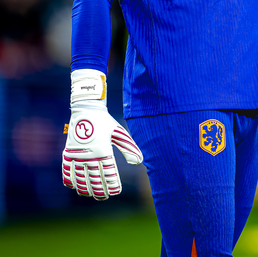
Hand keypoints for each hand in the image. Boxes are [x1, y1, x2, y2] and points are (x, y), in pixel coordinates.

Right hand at [62, 69, 142, 199]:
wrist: (87, 110)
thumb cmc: (106, 122)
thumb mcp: (120, 133)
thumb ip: (129, 148)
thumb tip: (139, 162)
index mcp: (103, 150)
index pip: (109, 173)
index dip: (112, 185)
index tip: (116, 191)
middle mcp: (89, 155)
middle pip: (94, 179)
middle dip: (100, 191)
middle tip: (105, 197)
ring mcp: (77, 155)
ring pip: (80, 179)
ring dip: (86, 189)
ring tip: (92, 195)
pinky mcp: (68, 153)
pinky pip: (67, 172)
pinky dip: (71, 181)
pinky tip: (76, 187)